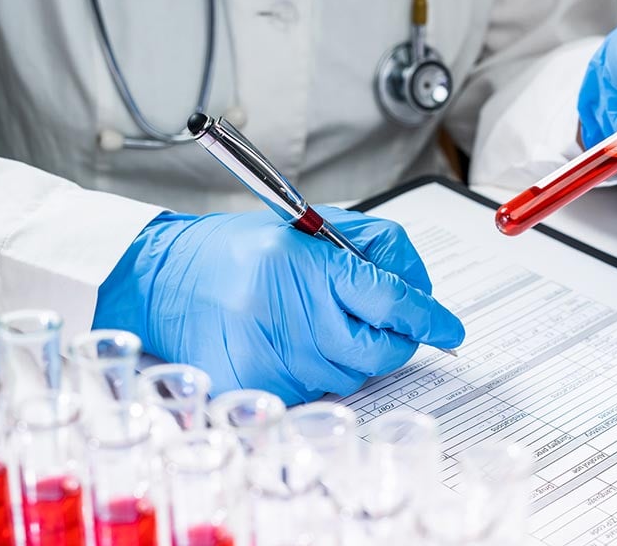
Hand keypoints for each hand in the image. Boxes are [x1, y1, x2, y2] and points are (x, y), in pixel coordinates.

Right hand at [93, 208, 464, 403]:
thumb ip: (373, 251)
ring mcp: (275, 354)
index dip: (428, 316)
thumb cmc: (239, 250)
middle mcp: (293, 311)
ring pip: (352, 374)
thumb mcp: (310, 227)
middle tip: (378, 318)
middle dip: (393, 337)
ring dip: (350, 353)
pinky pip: (317, 390)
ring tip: (311, 320)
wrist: (167, 280)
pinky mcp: (260, 385)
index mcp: (309, 263)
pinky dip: (317, 370)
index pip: (391, 299)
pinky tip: (289, 341)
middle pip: (381, 348)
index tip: (449, 328)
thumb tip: (420, 291)